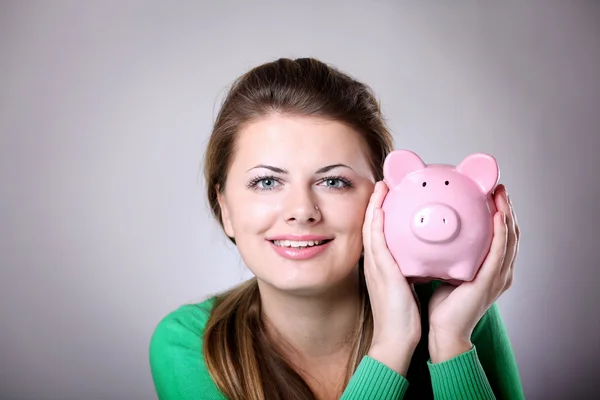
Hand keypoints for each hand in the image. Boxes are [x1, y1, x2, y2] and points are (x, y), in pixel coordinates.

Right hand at [362, 181, 421, 375]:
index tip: (387, 196)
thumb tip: (421, 260)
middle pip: (371, 226)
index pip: (378, 234)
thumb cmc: (403, 317)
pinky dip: (376, 221)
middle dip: (375, 203)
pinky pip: (376, 240)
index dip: (380, 213)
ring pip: (371, 228)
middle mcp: (374, 263)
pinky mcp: (381, 270)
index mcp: (380, 266)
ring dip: (375, 205)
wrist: (396, 338)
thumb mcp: (405, 287)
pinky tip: (381, 206)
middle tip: (382, 184)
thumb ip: (409, 271)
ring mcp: (375, 266)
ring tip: (381, 186)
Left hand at [427, 184, 519, 362]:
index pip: (501, 236)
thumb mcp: (448, 271)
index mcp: (491, 270)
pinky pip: (499, 252)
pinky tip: (498, 215)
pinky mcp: (490, 281)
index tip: (491, 194)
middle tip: (499, 188)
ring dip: (507, 213)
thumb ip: (448, 255)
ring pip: (509, 238)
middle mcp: (500, 272)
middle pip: (510, 233)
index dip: (500, 214)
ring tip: (501, 194)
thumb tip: (433, 235)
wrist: (443, 331)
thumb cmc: (443, 305)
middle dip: (507, 208)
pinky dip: (501, 232)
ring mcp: (497, 276)